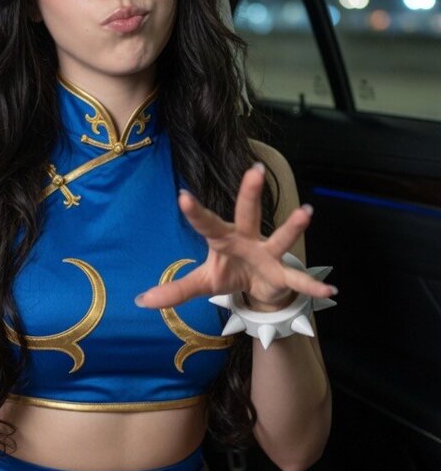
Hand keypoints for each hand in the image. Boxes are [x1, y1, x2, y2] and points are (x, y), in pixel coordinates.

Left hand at [134, 162, 337, 310]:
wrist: (260, 287)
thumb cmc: (231, 273)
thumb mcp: (203, 282)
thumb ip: (175, 290)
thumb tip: (140, 300)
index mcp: (223, 238)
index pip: (206, 222)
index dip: (195, 211)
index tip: (182, 196)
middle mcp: (248, 238)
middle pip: (248, 212)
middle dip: (250, 192)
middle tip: (255, 170)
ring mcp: (268, 253)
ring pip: (280, 237)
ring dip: (292, 226)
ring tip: (306, 212)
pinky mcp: (282, 273)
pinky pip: (298, 279)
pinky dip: (312, 286)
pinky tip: (330, 290)